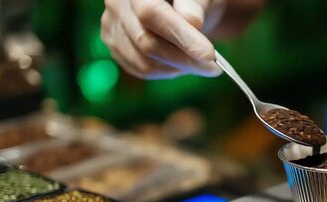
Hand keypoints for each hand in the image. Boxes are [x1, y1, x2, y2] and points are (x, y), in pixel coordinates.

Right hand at [101, 0, 225, 78]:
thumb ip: (194, 3)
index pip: (151, 13)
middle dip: (185, 59)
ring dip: (178, 68)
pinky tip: (182, 62)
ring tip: (200, 63)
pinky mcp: (116, 46)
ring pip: (144, 62)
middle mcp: (116, 3)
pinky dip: (167, 71)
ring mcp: (111, 26)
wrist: (184, 5)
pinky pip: (141, 69)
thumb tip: (192, 20)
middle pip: (147, 43)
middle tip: (214, 67)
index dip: (181, 36)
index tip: (209, 55)